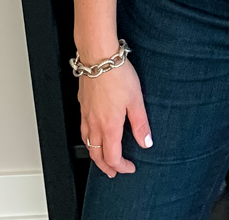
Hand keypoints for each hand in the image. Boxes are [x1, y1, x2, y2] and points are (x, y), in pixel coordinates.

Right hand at [79, 59, 152, 177]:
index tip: (129, 168)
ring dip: (95, 155)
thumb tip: (146, 142)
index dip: (121, 167)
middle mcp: (94, 124)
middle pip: (96, 155)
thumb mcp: (136, 99)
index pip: (112, 157)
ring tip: (102, 158)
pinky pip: (83, 129)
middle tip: (114, 172)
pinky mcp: (82, 105)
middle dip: (105, 167)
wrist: (98, 57)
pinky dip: (88, 139)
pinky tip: (93, 133)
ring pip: (87, 143)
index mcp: (109, 126)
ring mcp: (86, 114)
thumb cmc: (117, 74)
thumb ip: (140, 123)